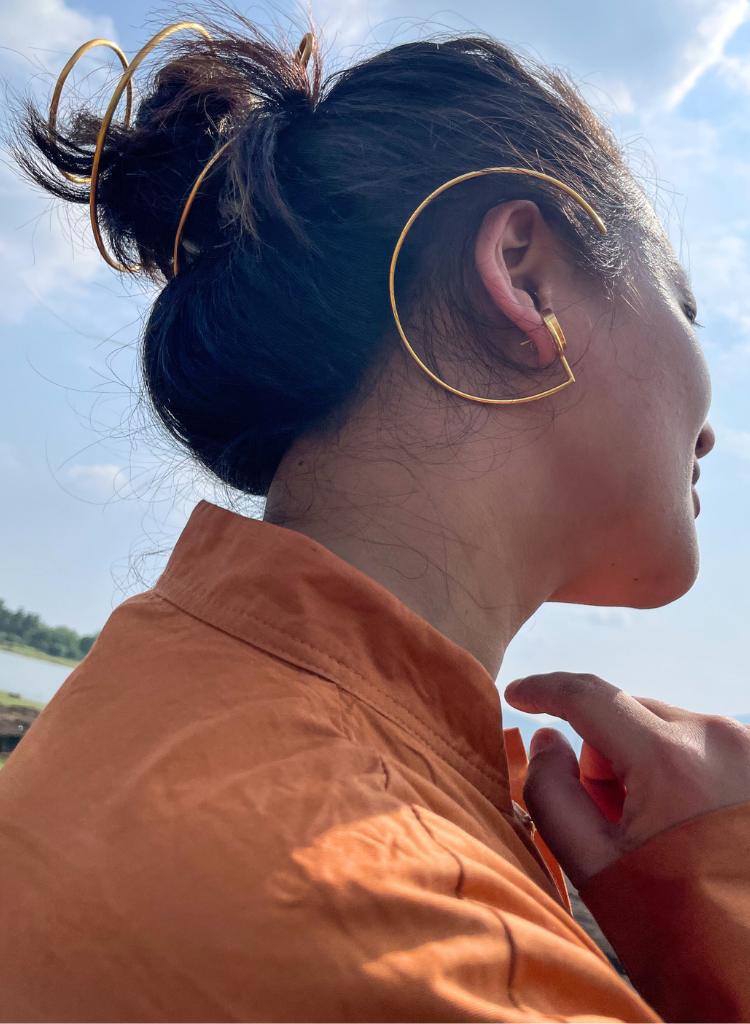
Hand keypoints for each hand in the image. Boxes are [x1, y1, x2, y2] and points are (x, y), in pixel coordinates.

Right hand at [504, 672, 749, 888]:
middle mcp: (718, 737)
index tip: (516, 695)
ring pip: (665, 729)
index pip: (588, 695)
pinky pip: (703, 746)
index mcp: (670, 759)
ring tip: (658, 838)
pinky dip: (680, 775)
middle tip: (611, 825)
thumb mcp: (598, 871)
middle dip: (602, 757)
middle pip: (627, 715)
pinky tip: (689, 832)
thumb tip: (546, 742)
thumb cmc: (687, 943)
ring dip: (643, 766)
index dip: (543, 689)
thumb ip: (552, 795)